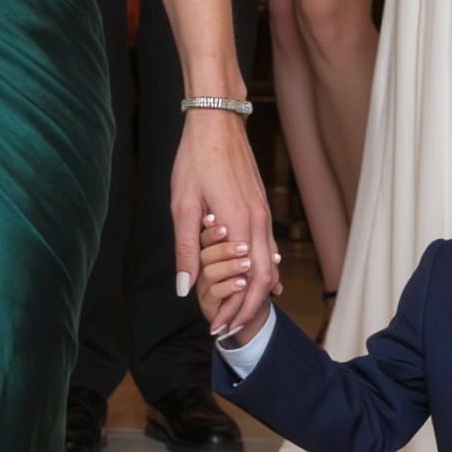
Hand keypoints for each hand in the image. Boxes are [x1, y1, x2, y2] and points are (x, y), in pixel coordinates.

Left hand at [171, 109, 278, 337]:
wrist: (218, 123)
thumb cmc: (196, 159)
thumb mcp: (182, 205)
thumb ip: (185, 249)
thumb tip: (184, 288)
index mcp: (238, 224)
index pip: (246, 281)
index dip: (234, 309)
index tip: (217, 327)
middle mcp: (257, 222)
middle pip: (264, 278)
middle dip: (247, 309)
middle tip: (225, 329)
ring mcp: (263, 214)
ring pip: (270, 264)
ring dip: (255, 292)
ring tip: (236, 312)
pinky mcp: (261, 207)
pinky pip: (269, 248)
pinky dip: (264, 271)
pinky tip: (256, 282)